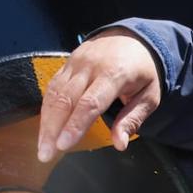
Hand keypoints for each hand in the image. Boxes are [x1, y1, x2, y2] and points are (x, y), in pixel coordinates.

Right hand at [36, 28, 161, 161]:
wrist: (134, 39)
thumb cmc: (143, 71)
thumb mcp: (150, 95)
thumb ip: (133, 119)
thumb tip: (119, 144)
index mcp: (115, 73)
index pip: (90, 102)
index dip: (75, 125)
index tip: (63, 145)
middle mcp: (92, 65)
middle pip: (66, 99)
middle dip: (53, 128)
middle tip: (45, 154)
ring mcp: (76, 62)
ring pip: (54, 93)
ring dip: (46, 122)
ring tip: (42, 147)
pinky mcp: (67, 63)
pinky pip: (53, 87)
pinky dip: (47, 109)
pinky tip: (45, 128)